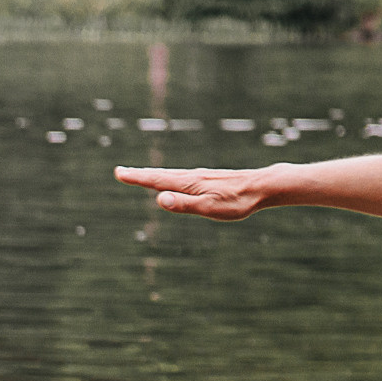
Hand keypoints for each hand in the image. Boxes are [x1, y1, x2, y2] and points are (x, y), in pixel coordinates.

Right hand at [114, 165, 277, 220]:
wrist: (262, 186)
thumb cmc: (237, 201)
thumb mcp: (209, 208)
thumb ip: (184, 204)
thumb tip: (160, 199)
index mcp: (188, 183)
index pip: (156, 181)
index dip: (137, 178)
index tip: (119, 173)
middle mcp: (192, 176)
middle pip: (160, 175)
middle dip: (139, 174)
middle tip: (121, 172)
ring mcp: (200, 176)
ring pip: (171, 175)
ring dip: (153, 175)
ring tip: (140, 176)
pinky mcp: (208, 179)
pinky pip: (182, 177)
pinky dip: (168, 177)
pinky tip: (173, 180)